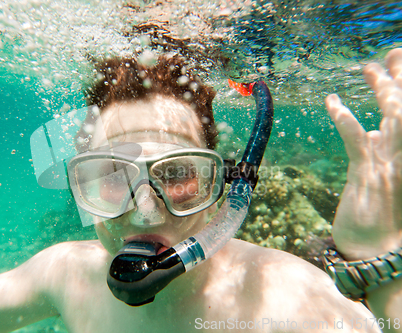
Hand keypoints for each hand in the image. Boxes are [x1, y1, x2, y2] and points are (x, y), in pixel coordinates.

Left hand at [325, 48, 401, 259]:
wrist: (382, 260)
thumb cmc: (385, 223)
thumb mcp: (386, 182)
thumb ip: (382, 154)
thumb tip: (375, 131)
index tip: (400, 67)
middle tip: (394, 52)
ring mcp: (392, 165)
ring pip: (393, 116)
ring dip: (382, 88)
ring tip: (368, 66)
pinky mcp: (367, 175)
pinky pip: (355, 138)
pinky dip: (343, 116)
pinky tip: (331, 99)